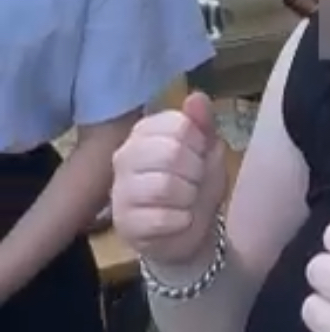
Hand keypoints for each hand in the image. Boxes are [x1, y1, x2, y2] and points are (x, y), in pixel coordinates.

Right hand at [110, 92, 227, 265]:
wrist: (188, 234)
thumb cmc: (195, 187)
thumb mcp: (207, 152)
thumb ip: (203, 124)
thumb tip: (197, 97)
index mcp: (145, 132)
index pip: (177, 124)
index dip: (199, 144)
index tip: (199, 158)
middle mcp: (125, 156)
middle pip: (171, 153)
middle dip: (195, 173)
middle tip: (194, 183)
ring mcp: (120, 190)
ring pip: (165, 186)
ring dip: (189, 198)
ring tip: (186, 202)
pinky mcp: (125, 224)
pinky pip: (162, 219)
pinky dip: (181, 222)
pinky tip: (179, 222)